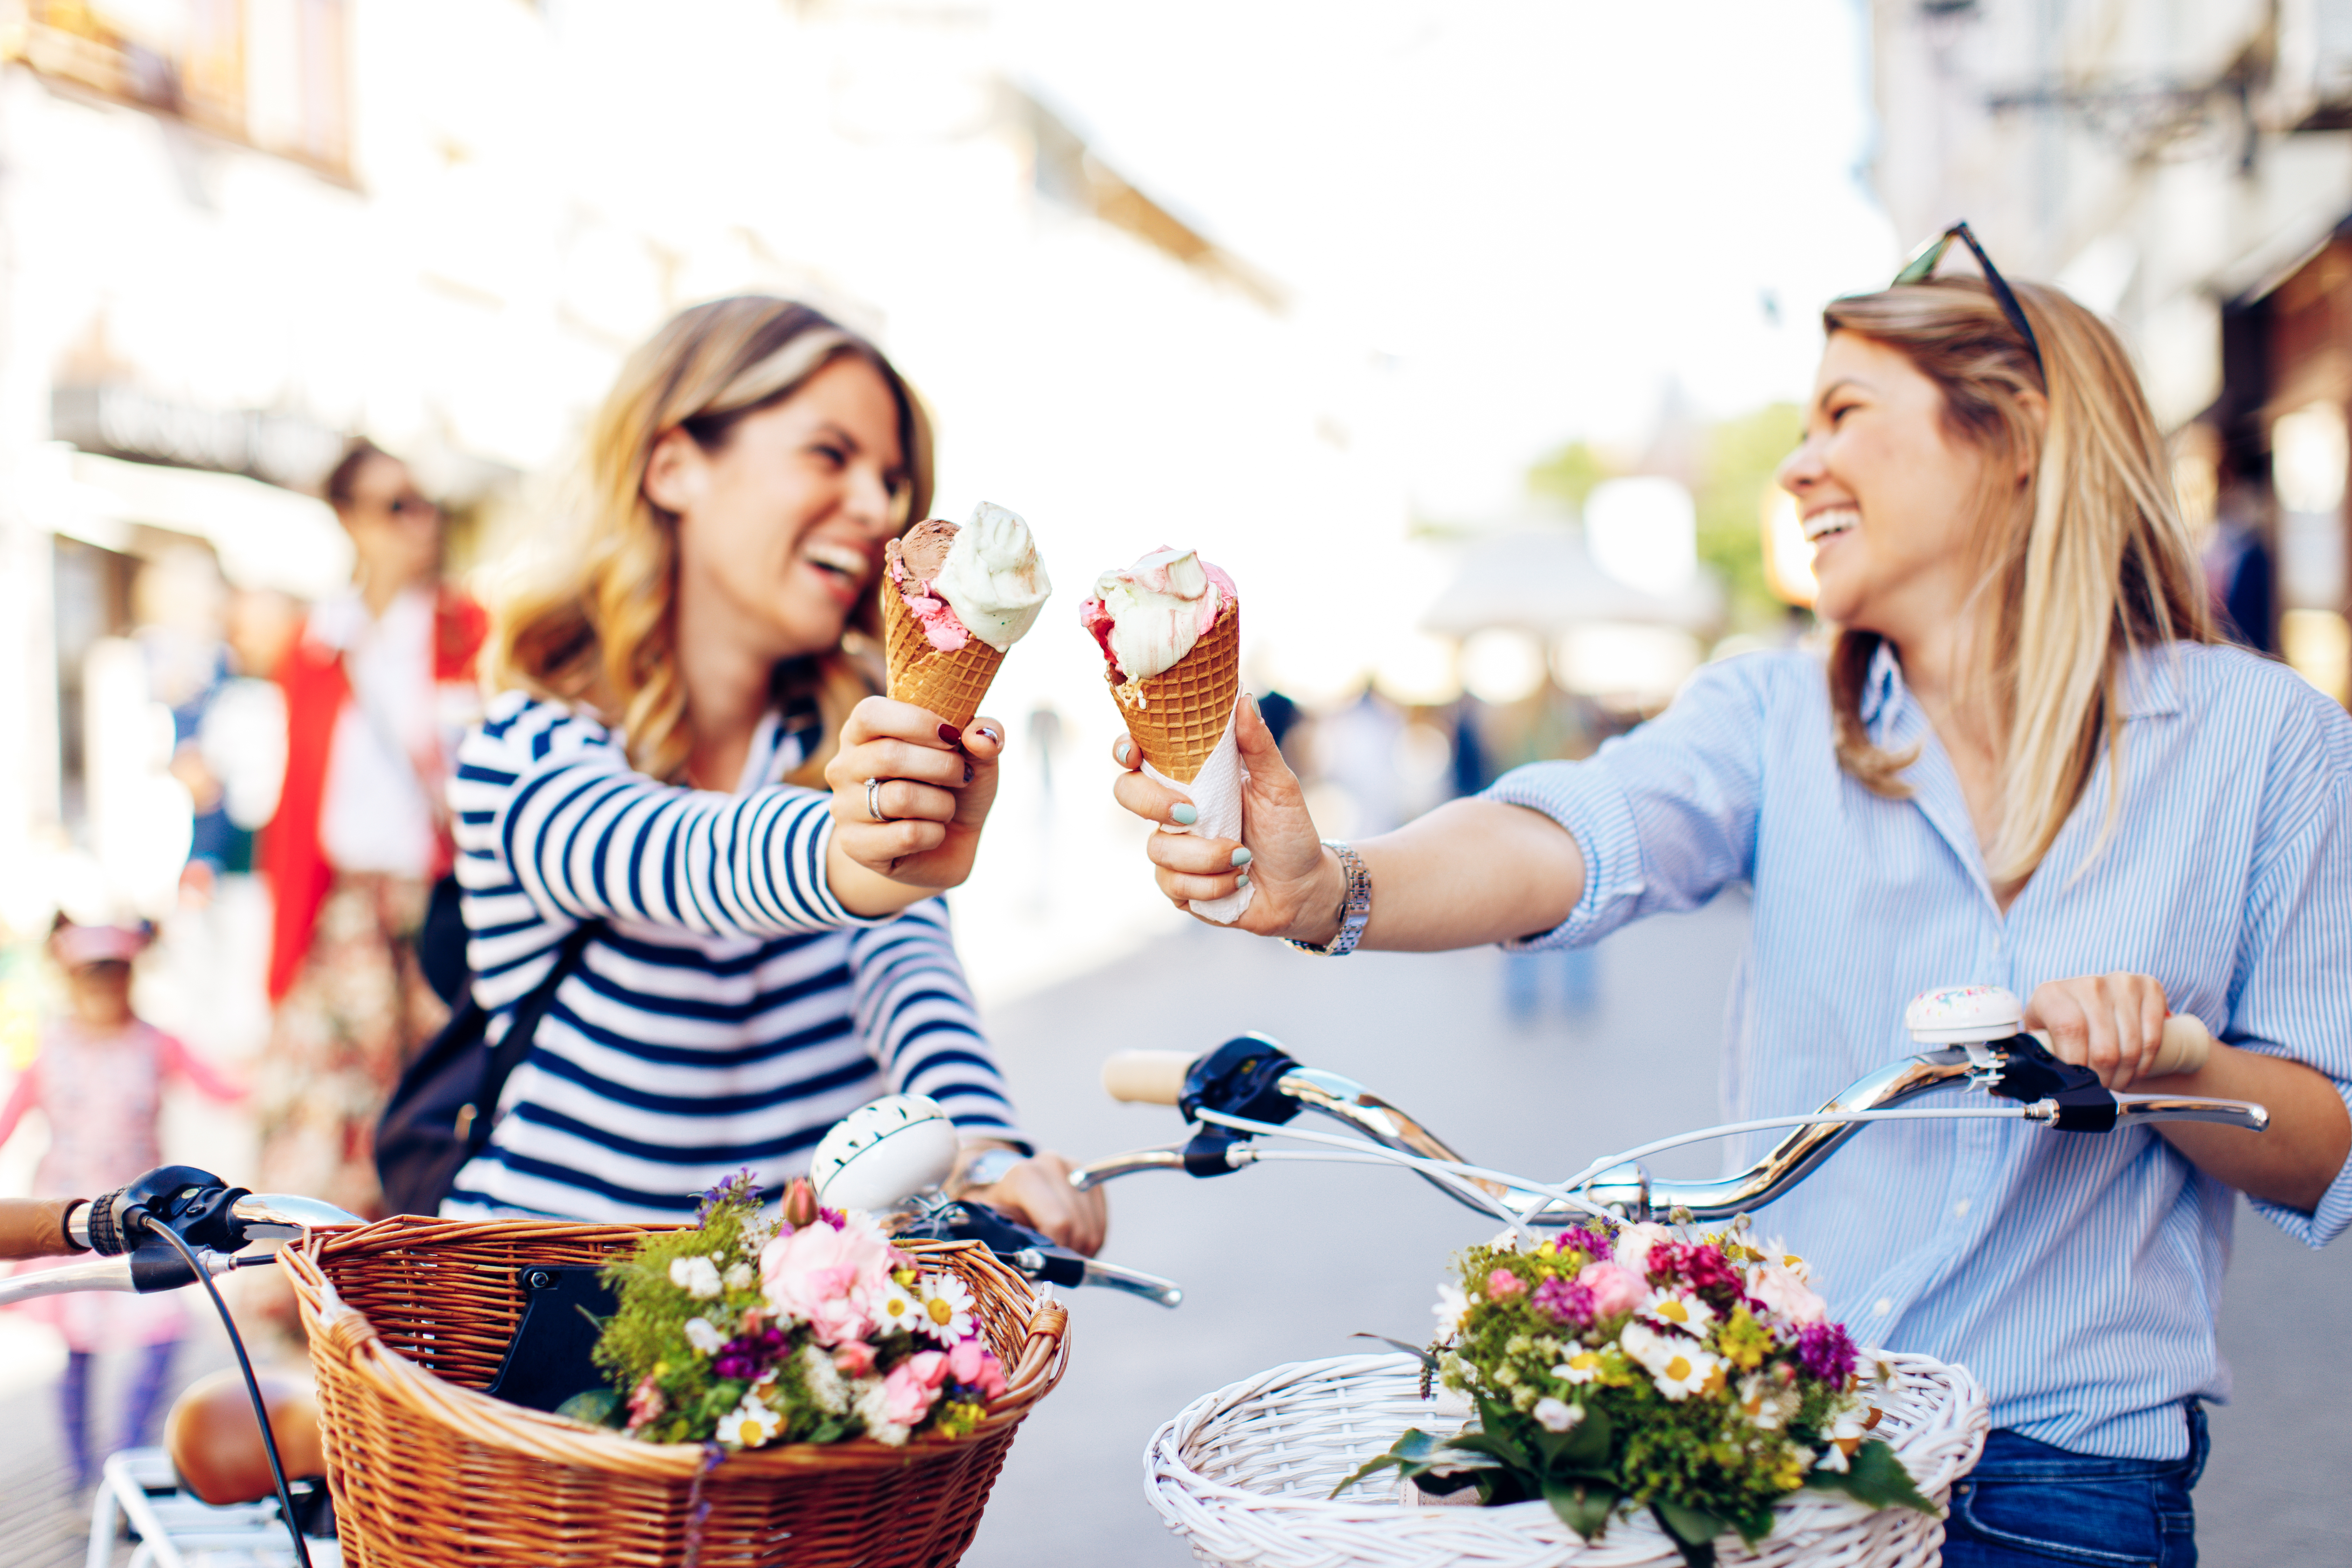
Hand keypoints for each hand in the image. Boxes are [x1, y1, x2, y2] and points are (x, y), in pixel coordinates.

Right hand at [824, 698, 1003, 890]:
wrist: (947, 847)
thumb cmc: (953, 788)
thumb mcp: (977, 755)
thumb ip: (984, 733)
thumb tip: (980, 738)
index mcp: (862, 732)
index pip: (871, 714)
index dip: (917, 721)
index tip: (951, 735)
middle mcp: (844, 766)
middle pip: (889, 755)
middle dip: (943, 766)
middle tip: (962, 776)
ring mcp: (844, 808)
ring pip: (900, 798)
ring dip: (941, 804)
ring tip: (946, 807)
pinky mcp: (854, 846)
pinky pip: (906, 835)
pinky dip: (934, 834)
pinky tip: (933, 833)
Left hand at [959, 1150, 1106, 1255]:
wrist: (1004, 1183)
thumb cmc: (996, 1208)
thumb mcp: (990, 1226)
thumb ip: (1005, 1248)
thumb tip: (1026, 1277)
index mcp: (1024, 1176)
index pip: (1058, 1223)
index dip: (1056, 1254)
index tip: (1044, 1267)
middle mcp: (1052, 1164)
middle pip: (1078, 1228)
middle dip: (1068, 1255)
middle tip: (1052, 1266)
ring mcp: (1074, 1167)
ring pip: (1093, 1228)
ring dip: (1081, 1250)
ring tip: (1060, 1255)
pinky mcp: (1090, 1175)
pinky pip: (1102, 1221)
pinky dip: (1091, 1239)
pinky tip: (1072, 1242)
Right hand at [1109, 694, 1341, 940]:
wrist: (1302, 887)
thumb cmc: (1289, 831)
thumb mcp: (1279, 786)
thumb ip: (1258, 746)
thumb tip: (1242, 699)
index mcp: (1192, 779)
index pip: (1141, 756)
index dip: (1125, 749)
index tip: (1133, 752)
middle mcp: (1173, 811)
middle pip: (1127, 793)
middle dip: (1153, 804)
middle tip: (1192, 814)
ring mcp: (1173, 850)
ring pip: (1157, 849)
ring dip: (1206, 857)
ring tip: (1243, 857)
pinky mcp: (1178, 887)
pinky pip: (1173, 885)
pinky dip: (1211, 885)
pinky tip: (1237, 881)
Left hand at [2023, 972, 2170, 1089]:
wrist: (2093, 1001)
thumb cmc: (2060, 1026)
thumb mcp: (2039, 1037)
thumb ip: (2023, 1061)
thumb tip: (1997, 1089)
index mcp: (2051, 994)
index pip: (2070, 1032)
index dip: (2078, 1067)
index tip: (2079, 1085)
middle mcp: (2086, 983)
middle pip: (2104, 1047)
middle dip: (2104, 1080)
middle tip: (2101, 1090)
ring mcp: (2119, 982)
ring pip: (2131, 1046)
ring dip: (2126, 1075)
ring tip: (2117, 1082)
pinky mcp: (2147, 986)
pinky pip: (2154, 1036)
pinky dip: (2147, 1061)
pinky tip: (2135, 1068)